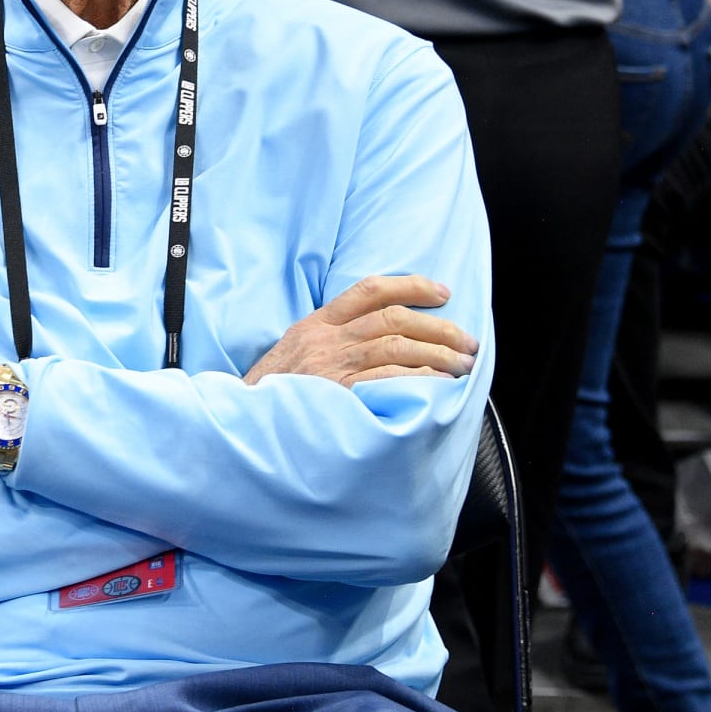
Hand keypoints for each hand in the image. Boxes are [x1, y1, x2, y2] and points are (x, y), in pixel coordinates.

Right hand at [244, 275, 478, 386]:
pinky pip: (389, 378)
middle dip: (438, 327)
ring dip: (438, 354)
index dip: (411, 286)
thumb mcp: (293, 356)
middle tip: (466, 341)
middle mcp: (325, 340)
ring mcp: (332, 366)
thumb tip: (379, 339)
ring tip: (463, 364)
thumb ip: (329, 343)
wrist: (244, 425)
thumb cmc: (272, 398)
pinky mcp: (339, 394)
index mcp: (315, 325)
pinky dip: (420, 379)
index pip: (369, 290)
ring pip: (397, 345)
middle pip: (393, 318)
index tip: (442, 293)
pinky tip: (438, 384)